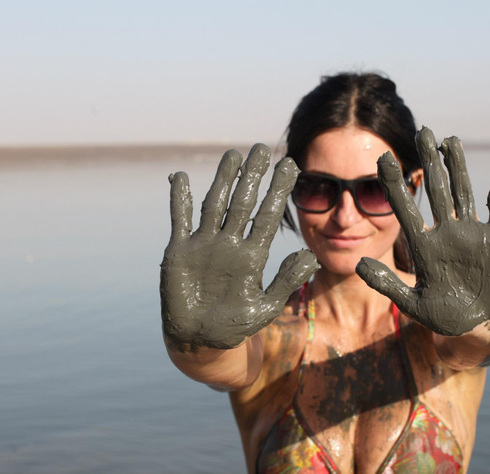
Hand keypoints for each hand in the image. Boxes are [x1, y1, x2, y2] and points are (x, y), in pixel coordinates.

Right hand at [161, 144, 319, 348]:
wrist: (199, 341)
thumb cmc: (234, 326)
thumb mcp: (266, 306)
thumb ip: (286, 281)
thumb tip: (311, 255)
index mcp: (252, 255)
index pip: (268, 215)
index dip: (278, 190)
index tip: (290, 165)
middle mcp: (230, 243)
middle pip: (243, 202)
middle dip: (252, 176)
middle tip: (261, 148)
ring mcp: (204, 244)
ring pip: (215, 204)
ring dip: (222, 180)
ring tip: (232, 155)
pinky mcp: (179, 251)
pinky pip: (180, 219)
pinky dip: (178, 199)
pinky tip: (180, 176)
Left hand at [356, 127, 489, 335]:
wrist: (481, 324)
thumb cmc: (446, 316)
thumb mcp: (413, 304)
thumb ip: (387, 284)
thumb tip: (357, 264)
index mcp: (424, 246)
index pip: (405, 209)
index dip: (394, 184)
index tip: (382, 159)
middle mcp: (446, 232)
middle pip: (436, 190)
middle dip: (430, 162)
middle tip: (422, 132)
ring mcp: (471, 232)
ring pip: (463, 191)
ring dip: (458, 165)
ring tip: (450, 139)